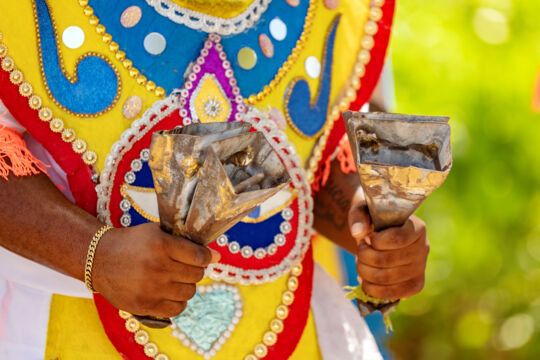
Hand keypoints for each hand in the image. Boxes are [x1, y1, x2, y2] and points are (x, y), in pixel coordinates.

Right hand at [92, 223, 219, 317]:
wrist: (99, 259)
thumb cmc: (132, 243)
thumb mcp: (156, 232)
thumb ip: (184, 241)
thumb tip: (215, 256)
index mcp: (162, 245)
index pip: (199, 256)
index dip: (208, 256)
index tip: (208, 256)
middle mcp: (158, 267)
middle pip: (197, 274)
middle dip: (195, 269)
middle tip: (185, 266)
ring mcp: (152, 288)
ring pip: (190, 292)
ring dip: (186, 285)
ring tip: (175, 278)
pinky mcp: (146, 305)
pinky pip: (177, 309)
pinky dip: (178, 301)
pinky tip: (169, 292)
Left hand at [348, 194, 428, 299]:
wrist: (381, 233)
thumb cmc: (373, 219)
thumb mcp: (364, 209)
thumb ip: (358, 216)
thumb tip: (358, 233)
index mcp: (416, 227)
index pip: (397, 239)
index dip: (376, 242)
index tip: (368, 237)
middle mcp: (423, 248)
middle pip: (388, 261)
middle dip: (364, 256)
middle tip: (360, 250)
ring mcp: (421, 268)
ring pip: (386, 279)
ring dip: (364, 272)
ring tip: (361, 263)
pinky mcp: (415, 285)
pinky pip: (392, 294)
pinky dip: (372, 289)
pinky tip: (365, 279)